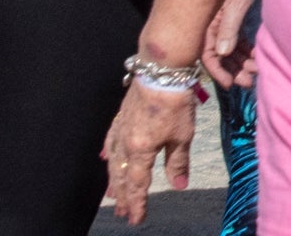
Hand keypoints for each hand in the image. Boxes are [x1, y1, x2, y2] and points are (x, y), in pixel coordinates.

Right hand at [99, 82, 199, 223]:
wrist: (161, 71)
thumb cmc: (175, 102)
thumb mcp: (182, 135)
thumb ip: (178, 162)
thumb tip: (179, 186)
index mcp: (140, 150)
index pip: (137, 184)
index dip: (137, 203)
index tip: (136, 219)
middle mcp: (125, 143)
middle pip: (121, 176)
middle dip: (122, 196)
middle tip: (121, 213)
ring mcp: (120, 129)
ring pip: (114, 162)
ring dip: (114, 180)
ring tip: (112, 195)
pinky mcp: (121, 116)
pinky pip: (111, 141)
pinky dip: (109, 154)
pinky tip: (108, 158)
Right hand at [203, 0, 264, 88]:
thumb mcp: (237, 2)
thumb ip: (229, 28)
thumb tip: (223, 54)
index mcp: (207, 22)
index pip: (208, 56)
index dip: (218, 72)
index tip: (231, 84)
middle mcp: (212, 25)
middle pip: (220, 56)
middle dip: (233, 70)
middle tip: (250, 82)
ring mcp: (223, 21)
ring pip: (229, 49)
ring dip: (241, 62)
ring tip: (257, 72)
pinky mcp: (234, 17)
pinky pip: (237, 40)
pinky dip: (246, 50)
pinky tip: (257, 57)